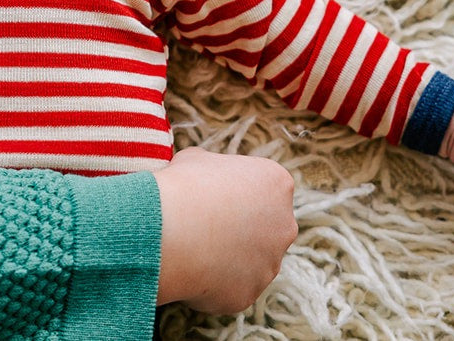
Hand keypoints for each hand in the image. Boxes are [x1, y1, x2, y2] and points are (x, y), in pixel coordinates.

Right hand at [153, 147, 296, 313]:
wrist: (169, 228)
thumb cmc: (185, 185)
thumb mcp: (198, 159)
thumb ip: (214, 169)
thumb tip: (204, 178)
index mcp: (277, 184)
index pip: (265, 186)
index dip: (236, 188)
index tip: (213, 192)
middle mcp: (284, 226)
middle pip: (266, 226)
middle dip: (241, 225)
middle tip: (206, 222)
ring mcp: (270, 264)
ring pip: (251, 260)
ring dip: (230, 255)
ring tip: (193, 246)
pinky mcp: (250, 295)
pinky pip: (232, 286)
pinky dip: (214, 280)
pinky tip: (191, 267)